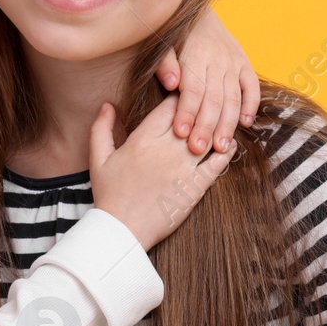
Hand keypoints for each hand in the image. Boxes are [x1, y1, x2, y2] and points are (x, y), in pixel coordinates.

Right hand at [89, 96, 235, 250]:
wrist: (122, 231)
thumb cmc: (109, 195)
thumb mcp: (98, 159)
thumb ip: (101, 128)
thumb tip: (108, 104)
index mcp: (143, 139)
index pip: (171, 106)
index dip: (181, 96)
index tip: (186, 94)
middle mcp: (166, 150)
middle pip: (193, 117)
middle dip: (201, 107)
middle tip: (208, 102)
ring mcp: (184, 168)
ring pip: (208, 137)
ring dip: (216, 127)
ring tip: (222, 121)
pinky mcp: (196, 187)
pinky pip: (217, 164)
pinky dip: (226, 152)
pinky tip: (229, 145)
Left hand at [154, 8, 258, 155]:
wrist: (197, 11)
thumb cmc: (173, 34)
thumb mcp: (161, 42)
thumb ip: (164, 63)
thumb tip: (171, 84)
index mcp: (196, 53)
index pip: (193, 88)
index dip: (187, 111)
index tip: (181, 133)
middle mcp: (218, 59)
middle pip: (214, 98)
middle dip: (206, 126)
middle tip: (198, 149)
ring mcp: (234, 61)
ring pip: (233, 97)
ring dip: (228, 124)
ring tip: (221, 147)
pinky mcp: (244, 63)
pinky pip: (252, 87)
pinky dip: (251, 105)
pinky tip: (245, 123)